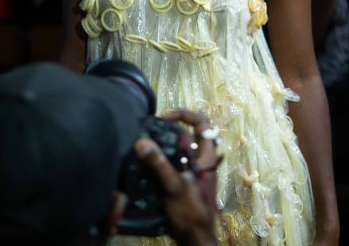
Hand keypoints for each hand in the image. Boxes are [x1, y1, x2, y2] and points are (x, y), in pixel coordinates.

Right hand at [134, 109, 220, 245]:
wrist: (195, 240)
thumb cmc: (191, 212)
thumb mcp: (174, 186)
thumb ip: (159, 164)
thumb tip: (141, 142)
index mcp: (207, 156)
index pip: (203, 123)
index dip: (185, 114)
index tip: (165, 117)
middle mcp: (201, 161)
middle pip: (187, 135)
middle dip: (167, 131)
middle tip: (149, 132)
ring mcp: (191, 172)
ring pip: (177, 150)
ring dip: (162, 146)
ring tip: (144, 147)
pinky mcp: (182, 183)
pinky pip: (171, 164)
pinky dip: (160, 161)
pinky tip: (144, 165)